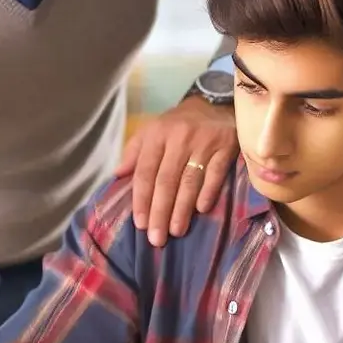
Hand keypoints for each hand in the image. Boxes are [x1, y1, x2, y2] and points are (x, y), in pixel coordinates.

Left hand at [116, 95, 236, 246]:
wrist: (214, 104)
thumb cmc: (177, 125)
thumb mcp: (151, 131)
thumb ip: (133, 152)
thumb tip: (117, 175)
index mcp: (156, 135)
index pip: (145, 171)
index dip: (141, 199)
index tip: (140, 224)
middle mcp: (178, 138)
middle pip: (166, 180)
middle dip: (160, 211)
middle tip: (157, 238)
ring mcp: (203, 142)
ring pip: (190, 180)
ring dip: (182, 208)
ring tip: (176, 231)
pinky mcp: (226, 146)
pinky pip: (215, 174)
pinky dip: (208, 192)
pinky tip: (201, 210)